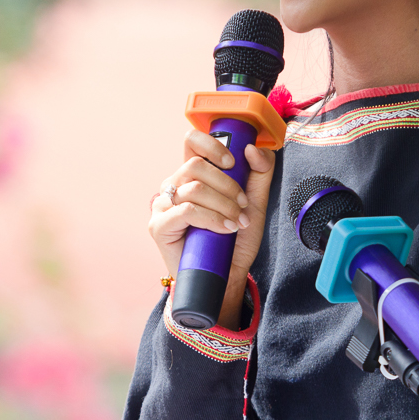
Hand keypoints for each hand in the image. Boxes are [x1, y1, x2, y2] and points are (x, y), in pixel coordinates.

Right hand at [148, 128, 276, 328]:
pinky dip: (212, 218)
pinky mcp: (159, 226)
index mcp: (192, 176)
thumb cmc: (234, 240)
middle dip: (226, 185)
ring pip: (194, 188)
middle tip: (242, 206)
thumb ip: (259, 173)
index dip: (212, 146)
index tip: (233, 163)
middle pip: (196, 166)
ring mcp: (163, 206)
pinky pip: (186, 210)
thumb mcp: (254, 203)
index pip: (191, 143)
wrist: (225, 276)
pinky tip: (225, 229)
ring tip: (236, 222)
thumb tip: (252, 148)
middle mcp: (174, 187)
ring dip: (223, 204)